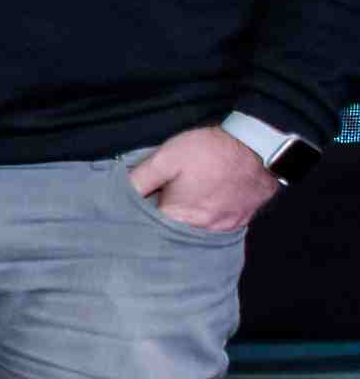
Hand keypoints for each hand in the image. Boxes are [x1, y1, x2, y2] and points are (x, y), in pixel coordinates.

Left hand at [129, 125, 276, 233]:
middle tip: (163, 197)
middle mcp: (202, 229)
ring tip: (185, 199)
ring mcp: (224, 227)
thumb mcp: (166, 158)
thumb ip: (141, 179)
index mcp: (180, 217)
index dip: (142, 213)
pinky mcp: (240, 221)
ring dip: (188, 219)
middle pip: (174, 230)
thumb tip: (121, 193)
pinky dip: (207, 217)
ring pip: (197, 229)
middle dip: (164, 218)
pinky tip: (204, 203)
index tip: (141, 201)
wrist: (258, 147)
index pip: (151, 226)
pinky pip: (217, 226)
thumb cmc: (210, 151)